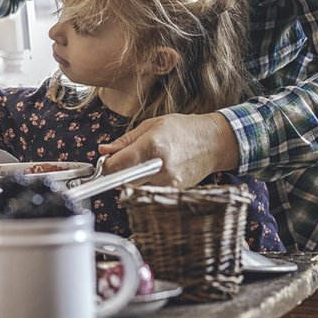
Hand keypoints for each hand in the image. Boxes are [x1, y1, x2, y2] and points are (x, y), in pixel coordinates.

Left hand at [97, 113, 239, 187]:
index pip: (116, 166)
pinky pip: (149, 190)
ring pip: (135, 187)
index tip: (105, 160)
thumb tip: (103, 150)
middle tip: (121, 161)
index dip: (106, 165)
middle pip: (123, 180)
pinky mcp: (173, 191)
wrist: (213, 142)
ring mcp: (168, 182)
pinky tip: (154, 170)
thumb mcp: (151, 126)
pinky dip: (146, 182)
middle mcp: (160, 167)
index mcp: (152, 146)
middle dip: (117, 172)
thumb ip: (125, 141)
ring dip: (131, 178)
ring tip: (142, 163)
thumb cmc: (184, 130)